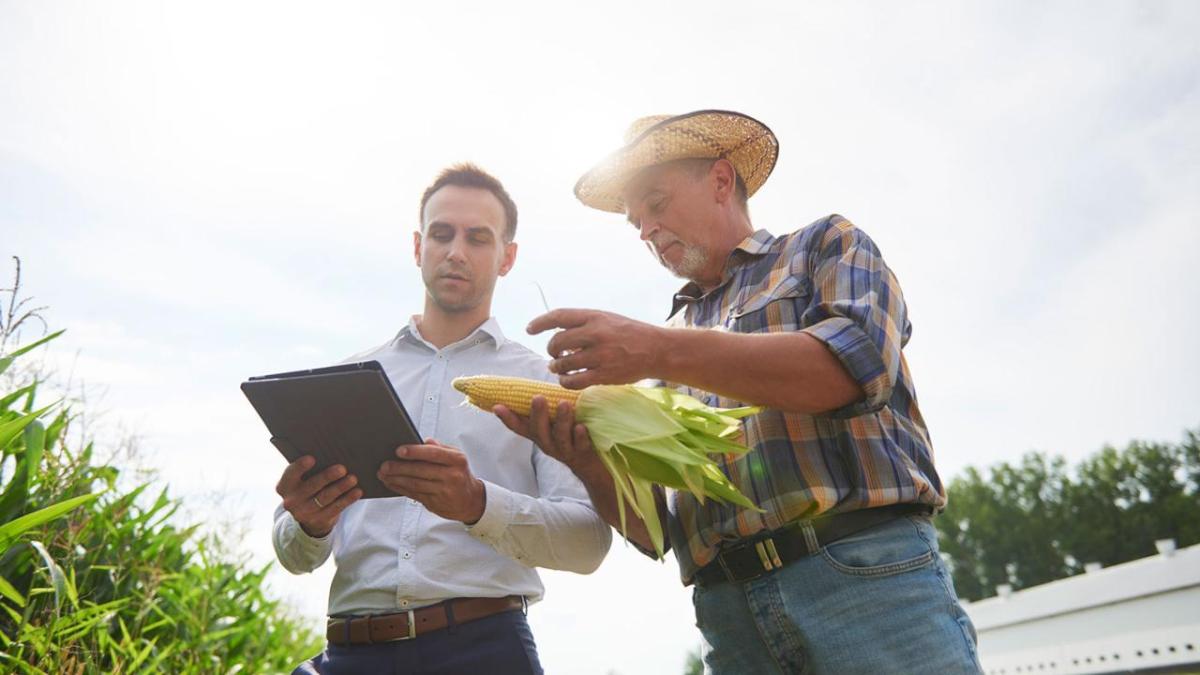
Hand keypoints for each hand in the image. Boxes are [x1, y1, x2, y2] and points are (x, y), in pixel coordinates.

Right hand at [276, 456, 362, 537]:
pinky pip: (335, 509)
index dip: (300, 467)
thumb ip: (311, 469)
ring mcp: (304, 513)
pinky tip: (357, 491)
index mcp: (285, 486)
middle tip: (342, 468)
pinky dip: (347, 499)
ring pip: (325, 498)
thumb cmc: (309, 486)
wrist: (309, 515)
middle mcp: (291, 501)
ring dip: (340, 487)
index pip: (290, 474)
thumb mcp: (303, 479)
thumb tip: (332, 454)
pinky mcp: (318, 521)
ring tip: (353, 478)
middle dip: (327, 477)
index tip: (312, 458)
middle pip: (311, 486)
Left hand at [377, 440, 485, 523]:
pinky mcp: (435, 503)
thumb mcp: (456, 458)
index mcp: (457, 460)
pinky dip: (400, 489)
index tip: (399, 450)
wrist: (471, 501)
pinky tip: (391, 483)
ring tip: (383, 474)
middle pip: (421, 471)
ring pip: (415, 484)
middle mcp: (452, 476)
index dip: (415, 452)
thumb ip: (440, 449)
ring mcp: (444, 491)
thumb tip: (424, 441)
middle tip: (384, 465)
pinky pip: (414, 495)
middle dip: (400, 468)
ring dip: (396, 479)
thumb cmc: (460, 474)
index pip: (434, 454)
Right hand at [494, 396, 603, 479]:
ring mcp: (564, 449)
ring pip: (560, 437)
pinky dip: (580, 436)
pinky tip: (581, 427)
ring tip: (564, 404)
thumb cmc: (569, 434)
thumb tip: (536, 385)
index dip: (507, 418)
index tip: (497, 406)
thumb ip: (546, 409)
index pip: (519, 426)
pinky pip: (580, 445)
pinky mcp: (582, 453)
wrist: (589, 464)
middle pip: (538, 430)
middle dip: (537, 414)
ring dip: (561, 420)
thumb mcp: (553, 423)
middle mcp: (547, 443)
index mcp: (538, 434)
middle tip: (538, 398)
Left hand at [527, 308, 664, 388]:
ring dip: (555, 368)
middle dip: (550, 350)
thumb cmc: (629, 333)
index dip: (540, 322)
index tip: (529, 329)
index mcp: (595, 316)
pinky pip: (574, 381)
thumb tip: (556, 331)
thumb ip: (584, 323)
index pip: (559, 316)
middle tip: (553, 355)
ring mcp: (600, 355)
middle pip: (557, 342)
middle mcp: (596, 334)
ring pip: (563, 364)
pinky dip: (565, 382)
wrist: (657, 349)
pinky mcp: (604, 375)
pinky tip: (566, 380)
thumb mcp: (607, 318)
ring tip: (557, 368)